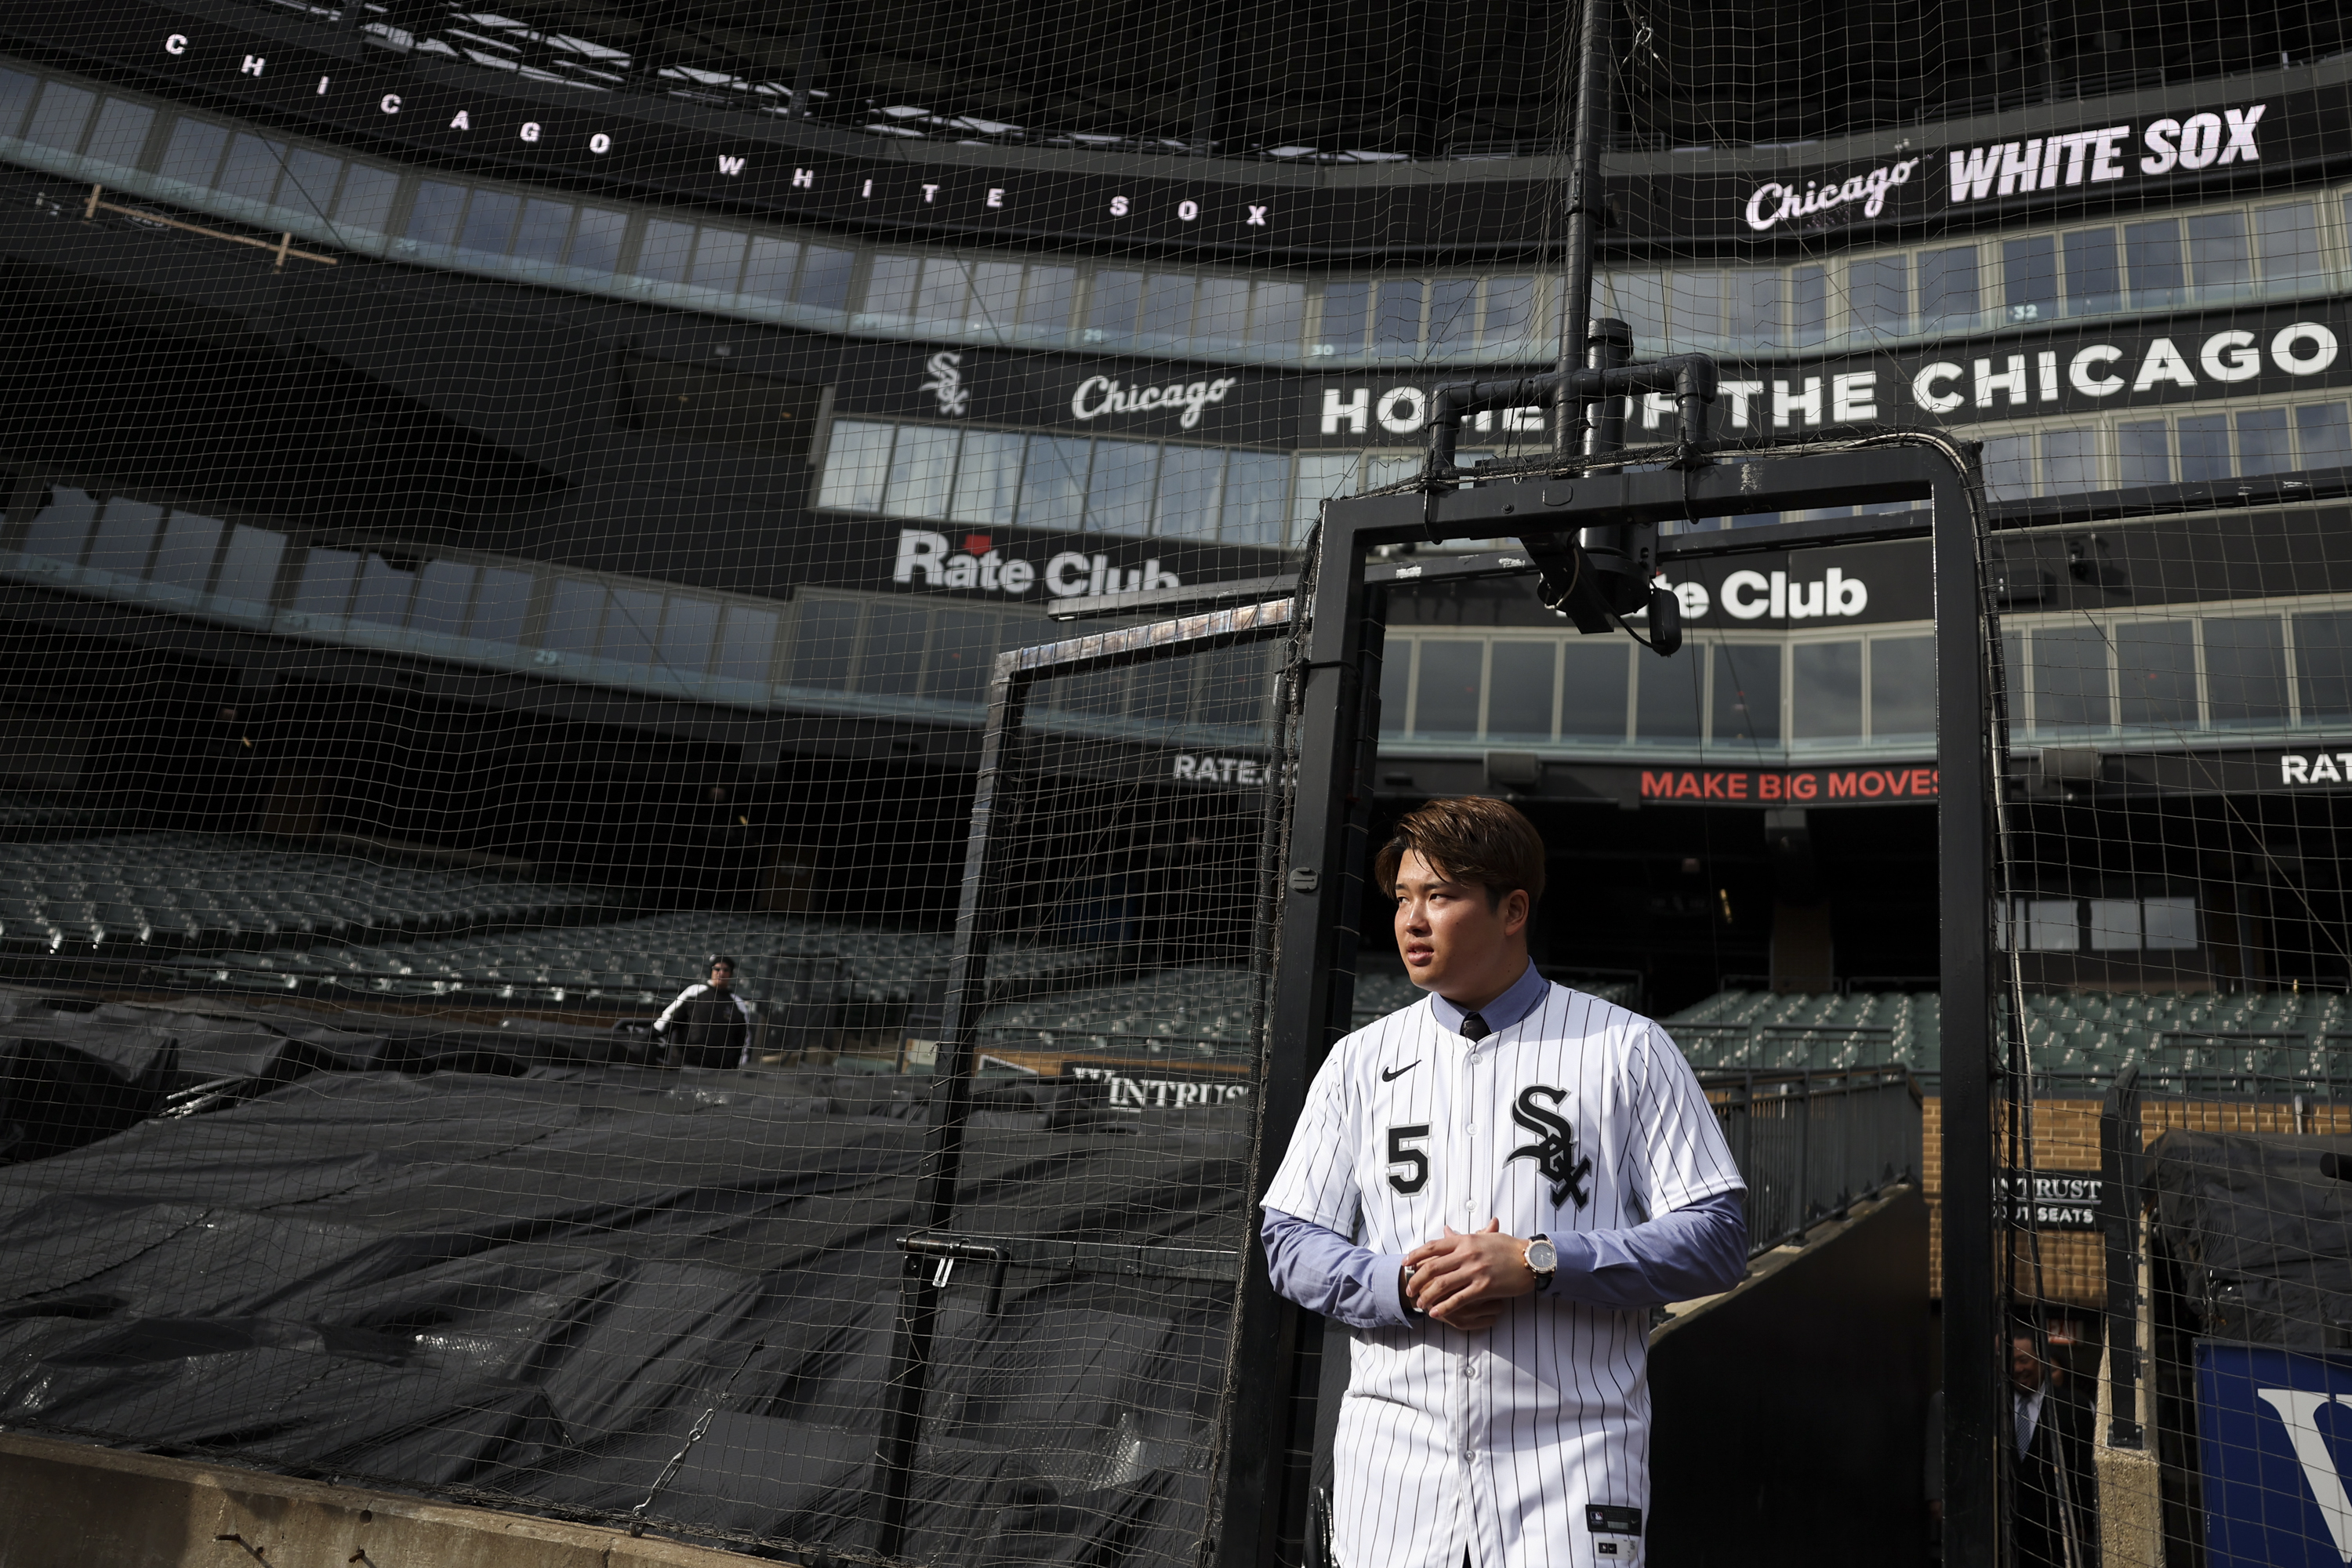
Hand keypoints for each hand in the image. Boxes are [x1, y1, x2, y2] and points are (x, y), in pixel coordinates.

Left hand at [1401, 1220, 1537, 1329]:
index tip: (1405, 1264)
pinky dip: (1444, 1307)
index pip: (1432, 1247)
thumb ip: (1464, 1236)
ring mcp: (1475, 1271)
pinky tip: (1436, 1313)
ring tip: (1420, 1305)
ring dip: (1427, 1296)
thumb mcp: (1485, 1236)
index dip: (1415, 1256)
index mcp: (1465, 1240)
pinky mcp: (1484, 1287)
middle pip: (1432, 1267)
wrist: (1531, 1259)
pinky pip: (1458, 1299)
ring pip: (1442, 1284)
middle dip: (1417, 1280)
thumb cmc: (1508, 1247)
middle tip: (1409, 1289)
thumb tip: (1446, 1230)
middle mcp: (1467, 1254)